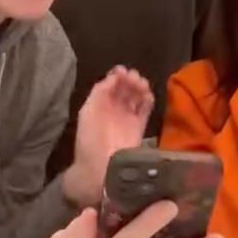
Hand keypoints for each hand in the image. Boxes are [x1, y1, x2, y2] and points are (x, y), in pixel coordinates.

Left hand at [63, 66, 153, 206]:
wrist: (101, 166)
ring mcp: (127, 117)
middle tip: (134, 77)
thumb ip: (99, 92)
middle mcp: (113, 109)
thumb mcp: (88, 112)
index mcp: (99, 104)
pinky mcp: (139, 126)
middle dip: (130, 80)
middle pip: (125, 88)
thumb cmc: (91, 139)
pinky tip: (147, 96)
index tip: (123, 71)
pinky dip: (148, 101)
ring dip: (140, 88)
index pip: (110, 85)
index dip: (117, 76)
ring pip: (136, 96)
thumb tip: (113, 77)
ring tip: (142, 85)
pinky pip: (146, 109)